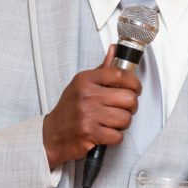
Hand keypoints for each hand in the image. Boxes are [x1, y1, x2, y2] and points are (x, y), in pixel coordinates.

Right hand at [42, 45, 141, 168]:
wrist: (52, 134)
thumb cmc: (69, 110)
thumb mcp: (81, 85)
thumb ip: (102, 69)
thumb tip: (115, 50)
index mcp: (85, 80)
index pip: (120, 74)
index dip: (134, 83)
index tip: (135, 88)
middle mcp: (87, 95)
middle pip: (128, 98)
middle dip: (130, 107)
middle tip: (123, 109)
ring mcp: (88, 114)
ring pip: (125, 118)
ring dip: (122, 124)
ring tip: (111, 121)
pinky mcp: (89, 133)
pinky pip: (118, 136)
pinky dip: (115, 137)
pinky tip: (105, 132)